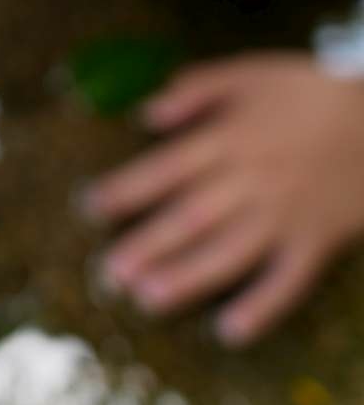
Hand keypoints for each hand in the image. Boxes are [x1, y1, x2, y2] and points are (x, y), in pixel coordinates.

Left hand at [84, 54, 363, 346]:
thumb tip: (145, 113)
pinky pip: (288, 280)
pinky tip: (228, 331)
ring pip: (229, 253)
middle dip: (146, 246)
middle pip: (190, 218)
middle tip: (107, 274)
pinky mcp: (316, 240)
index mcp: (228, 139)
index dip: (125, 190)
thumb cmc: (306, 90)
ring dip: (187, 278)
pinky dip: (261, 307)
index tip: (88, 208)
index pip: (165, 170)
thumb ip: (194, 89)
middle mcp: (251, 180)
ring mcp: (285, 215)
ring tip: (147, 299)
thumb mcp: (246, 73)